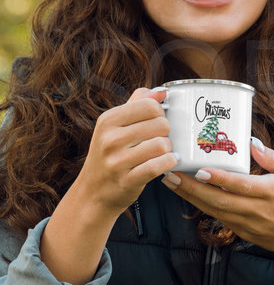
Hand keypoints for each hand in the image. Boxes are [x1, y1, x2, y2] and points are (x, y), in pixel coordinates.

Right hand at [77, 87, 178, 216]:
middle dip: (166, 132)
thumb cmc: (109, 156)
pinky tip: (169, 161)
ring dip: (169, 149)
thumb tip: (161, 91)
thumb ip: (137, 104)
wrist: (93, 193)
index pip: (149, 105)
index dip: (160, 113)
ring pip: (162, 144)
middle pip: (160, 124)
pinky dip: (169, 162)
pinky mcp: (128, 180)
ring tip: (163, 152)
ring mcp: (117, 161)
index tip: (156, 122)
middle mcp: (110, 139)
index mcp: (108, 120)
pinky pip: (159, 166)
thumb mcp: (114, 126)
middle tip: (160, 139)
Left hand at [161, 138, 273, 259]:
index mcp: (272, 193)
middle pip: (219, 200)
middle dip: (191, 188)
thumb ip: (273, 159)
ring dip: (191, 197)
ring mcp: (248, 224)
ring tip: (172, 182)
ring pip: (214, 210)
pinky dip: (202, 206)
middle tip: (170, 174)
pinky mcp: (242, 233)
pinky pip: (219, 218)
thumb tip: (250, 143)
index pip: (240, 185)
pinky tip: (188, 194)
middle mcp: (257, 210)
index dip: (219, 178)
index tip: (199, 169)